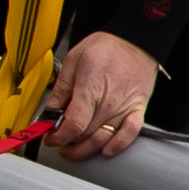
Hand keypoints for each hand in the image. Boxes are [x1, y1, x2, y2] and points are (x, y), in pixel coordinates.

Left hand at [43, 31, 160, 160]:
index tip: (50, 138)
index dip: (58, 137)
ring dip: (87, 149)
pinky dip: (118, 144)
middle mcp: (109, 102)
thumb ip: (62, 88)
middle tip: (58, 141)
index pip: (73, 125)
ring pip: (105, 138)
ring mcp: (125, 107)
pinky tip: (106, 150)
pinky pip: (130, 133)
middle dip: (68, 143)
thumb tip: (50, 109)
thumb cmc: (106, 47)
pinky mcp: (138, 108)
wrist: (136, 40)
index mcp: (90, 90)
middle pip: (86, 135)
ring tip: (74, 148)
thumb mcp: (73, 61)